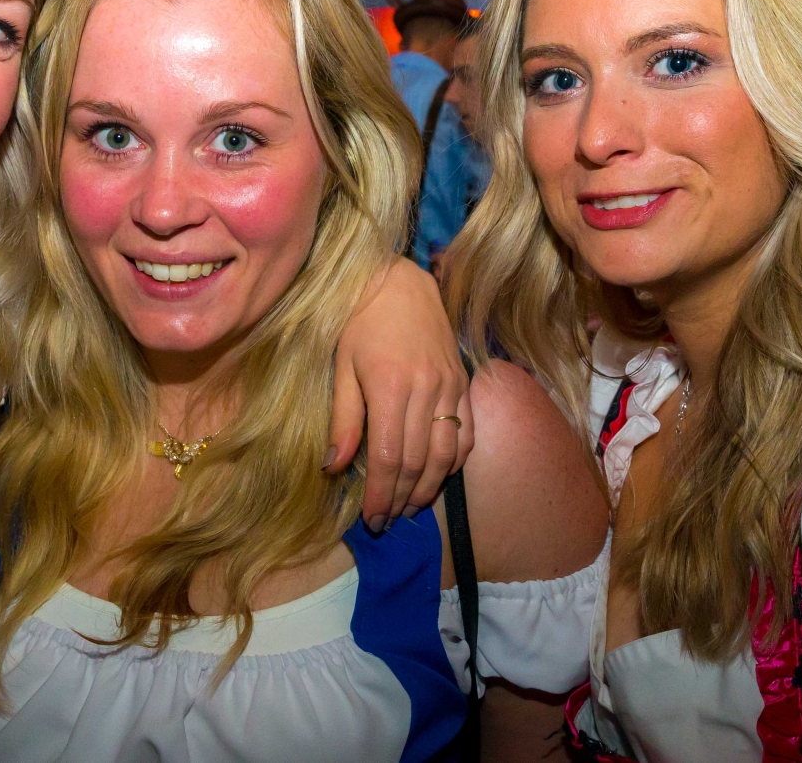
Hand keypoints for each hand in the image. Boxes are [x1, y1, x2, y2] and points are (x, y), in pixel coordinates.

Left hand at [328, 256, 472, 530]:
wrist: (399, 280)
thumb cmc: (359, 320)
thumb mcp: (340, 365)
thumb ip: (342, 418)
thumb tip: (335, 468)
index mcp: (390, 386)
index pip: (389, 457)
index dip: (381, 494)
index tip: (371, 519)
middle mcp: (426, 389)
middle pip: (419, 462)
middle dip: (402, 498)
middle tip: (387, 520)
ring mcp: (450, 386)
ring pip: (447, 454)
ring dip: (430, 488)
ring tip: (410, 507)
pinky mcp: (464, 382)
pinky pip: (467, 433)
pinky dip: (455, 462)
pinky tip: (438, 476)